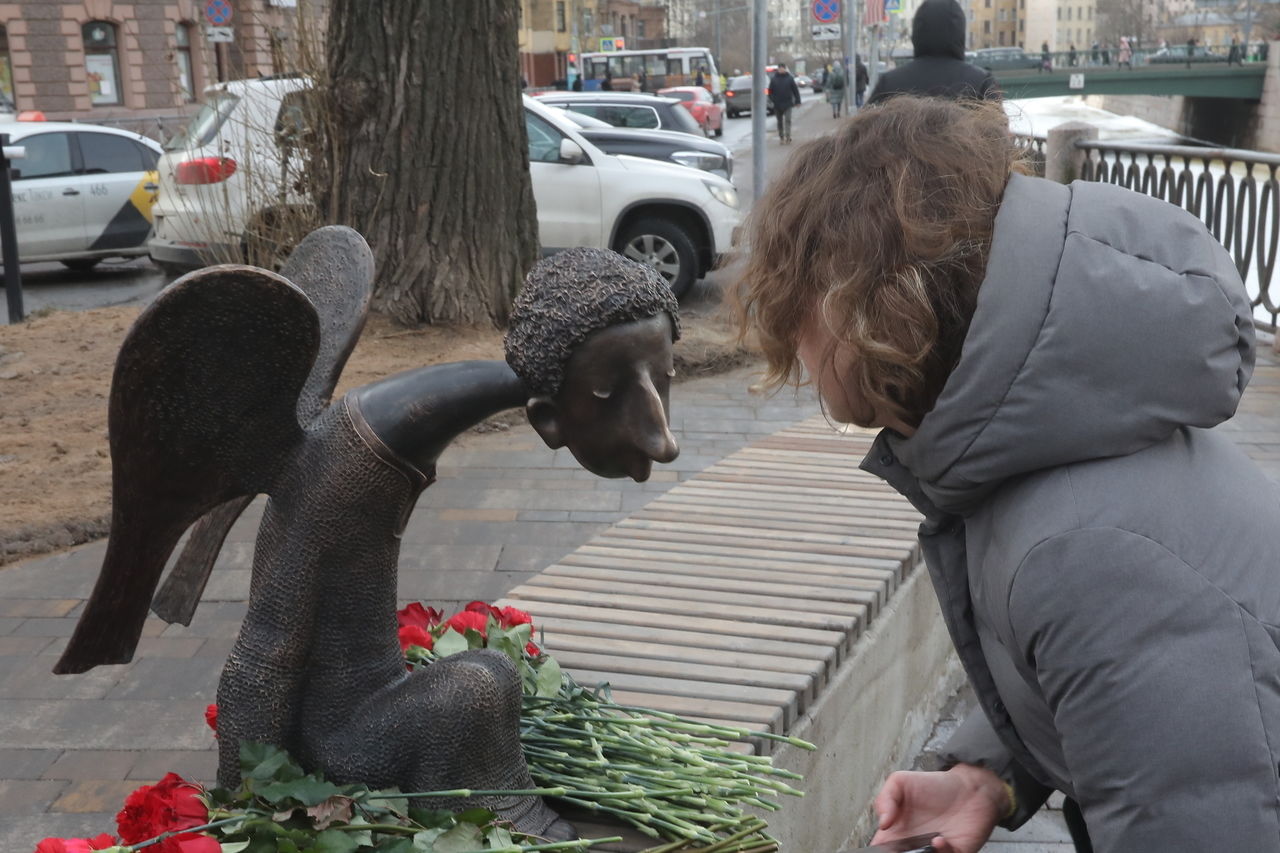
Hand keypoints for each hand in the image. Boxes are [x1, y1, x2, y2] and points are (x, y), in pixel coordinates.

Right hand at [870, 764, 1007, 852]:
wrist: (970, 787)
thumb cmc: (935, 785)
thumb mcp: (900, 782)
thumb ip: (884, 799)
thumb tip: (882, 824)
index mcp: (898, 832)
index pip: (882, 847)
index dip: (879, 848)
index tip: (881, 844)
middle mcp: (915, 844)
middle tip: (900, 847)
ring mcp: (934, 849)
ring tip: (920, 845)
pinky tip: (939, 840)